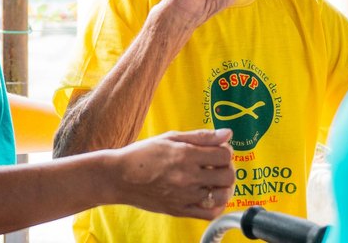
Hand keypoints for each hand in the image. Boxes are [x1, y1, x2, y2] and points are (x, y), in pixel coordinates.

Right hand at [111, 128, 234, 219]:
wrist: (120, 177)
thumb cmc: (142, 154)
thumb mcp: (170, 138)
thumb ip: (201, 136)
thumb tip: (227, 134)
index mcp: (185, 155)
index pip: (225, 155)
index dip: (225, 150)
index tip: (217, 150)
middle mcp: (187, 177)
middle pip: (228, 175)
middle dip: (226, 168)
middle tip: (216, 165)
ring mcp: (185, 196)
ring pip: (222, 195)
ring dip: (224, 187)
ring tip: (214, 181)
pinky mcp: (180, 210)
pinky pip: (210, 213)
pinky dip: (216, 205)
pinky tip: (210, 195)